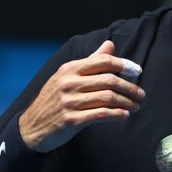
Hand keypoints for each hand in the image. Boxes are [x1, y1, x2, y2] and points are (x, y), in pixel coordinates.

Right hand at [18, 40, 145, 152]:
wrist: (31, 127)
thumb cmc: (54, 100)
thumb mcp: (68, 76)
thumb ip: (91, 61)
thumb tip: (110, 44)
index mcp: (69, 69)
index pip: (103, 61)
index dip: (124, 64)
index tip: (137, 71)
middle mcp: (69, 83)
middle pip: (109, 80)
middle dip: (130, 87)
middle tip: (141, 95)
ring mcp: (69, 101)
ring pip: (108, 98)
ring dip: (127, 102)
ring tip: (136, 106)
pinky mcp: (71, 120)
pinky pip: (102, 114)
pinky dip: (117, 114)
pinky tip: (125, 115)